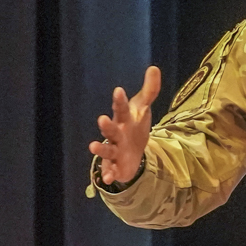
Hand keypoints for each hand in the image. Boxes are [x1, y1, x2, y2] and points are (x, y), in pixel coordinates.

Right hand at [88, 66, 161, 185]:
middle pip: (110, 129)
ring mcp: (115, 151)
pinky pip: (111, 171)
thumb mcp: (143, 109)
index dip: (120, 101)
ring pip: (106, 150)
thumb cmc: (134, 126)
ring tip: (92, 146)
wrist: (132, 153)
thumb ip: (150, 90)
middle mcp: (116, 134)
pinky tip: (109, 178)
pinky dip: (109, 174)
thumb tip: (153, 68)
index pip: (121, 109)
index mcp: (123, 120)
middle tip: (102, 119)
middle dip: (106, 125)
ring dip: (100, 149)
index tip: (119, 90)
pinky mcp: (116, 166)